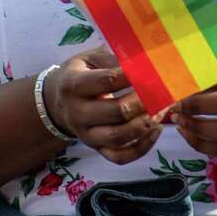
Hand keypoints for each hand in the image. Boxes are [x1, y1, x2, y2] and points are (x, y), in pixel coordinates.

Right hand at [43, 48, 163, 164]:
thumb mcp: (89, 58)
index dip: (132, 76)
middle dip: (143, 102)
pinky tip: (156, 130)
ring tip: (160, 111)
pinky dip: (142, 148)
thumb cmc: (80, 73)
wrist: (56, 101)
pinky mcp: (96, 148)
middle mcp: (78, 113)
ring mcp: (86, 134)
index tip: (151, 70)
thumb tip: (143, 62)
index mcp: (74, 85)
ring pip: (119, 137)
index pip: (106, 81)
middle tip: (160, 92)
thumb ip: (112, 59)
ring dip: (144, 125)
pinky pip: (120, 157)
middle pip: (116, 112)